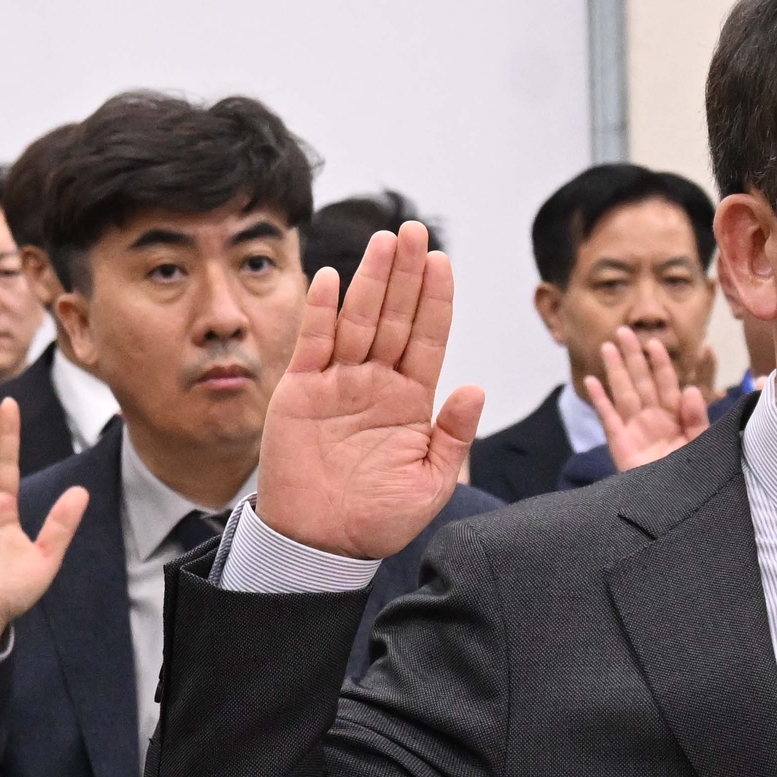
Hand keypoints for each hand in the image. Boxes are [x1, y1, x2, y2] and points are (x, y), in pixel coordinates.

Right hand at [252, 224, 487, 558]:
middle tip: (415, 231)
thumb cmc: (376, 521)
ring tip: (386, 241)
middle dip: (406, 274)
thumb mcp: (430, 484)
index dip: (435, 300)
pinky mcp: (300, 393)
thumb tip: (476, 388)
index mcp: (409, 401)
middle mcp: (374, 384)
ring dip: (371, 280)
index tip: (443, 263)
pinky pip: (312, 344)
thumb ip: (454, 436)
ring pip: (358, 321)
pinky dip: (320, 311)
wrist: (320, 545)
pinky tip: (330, 278)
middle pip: (395, 317)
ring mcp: (337, 384)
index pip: (427, 339)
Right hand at [584, 329, 710, 471]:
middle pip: (642, 381)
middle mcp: (654, 419)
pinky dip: (599, 400)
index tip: (654, 343)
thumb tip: (689, 390)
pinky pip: (608, 418)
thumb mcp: (702, 445)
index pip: (668, 383)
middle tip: (624, 332)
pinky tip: (591, 381)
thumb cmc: (693, 477)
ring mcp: (635, 430)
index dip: (661, 363)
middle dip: (633, 356)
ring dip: (615, 370)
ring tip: (607, 346)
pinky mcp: (620, 444)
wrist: (674, 507)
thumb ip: (697, 418)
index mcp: (676, 418)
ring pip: (624, 393)